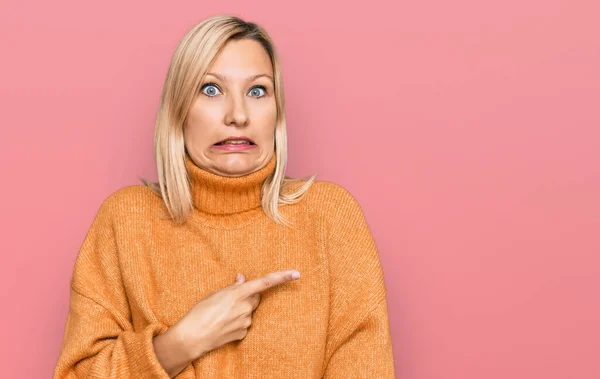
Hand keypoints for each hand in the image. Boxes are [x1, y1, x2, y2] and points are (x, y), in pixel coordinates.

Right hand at [174, 269, 300, 359]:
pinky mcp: (243, 333)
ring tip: (222, 314)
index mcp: (239, 293)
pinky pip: (244, 324)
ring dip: (240, 310)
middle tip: (230, 299)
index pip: (265, 282)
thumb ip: (233, 287)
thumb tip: (243, 279)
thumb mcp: (215, 294)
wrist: (193, 337)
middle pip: (256, 297)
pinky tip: (223, 324)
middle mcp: (245, 307)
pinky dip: (237, 322)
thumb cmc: (200, 312)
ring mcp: (246, 321)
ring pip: (249, 311)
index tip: (296, 274)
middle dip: (248, 296)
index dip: (282, 277)